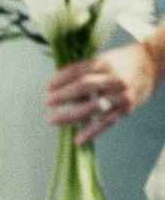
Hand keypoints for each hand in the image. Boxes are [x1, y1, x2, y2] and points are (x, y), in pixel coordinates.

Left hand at [45, 42, 160, 143]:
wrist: (152, 65)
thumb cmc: (121, 61)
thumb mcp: (103, 59)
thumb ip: (84, 71)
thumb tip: (60, 85)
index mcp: (103, 63)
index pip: (77, 71)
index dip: (60, 79)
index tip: (48, 87)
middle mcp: (113, 79)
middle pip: (83, 87)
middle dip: (62, 96)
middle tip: (46, 102)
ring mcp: (121, 95)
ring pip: (93, 107)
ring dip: (71, 115)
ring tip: (53, 120)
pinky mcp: (127, 109)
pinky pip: (107, 122)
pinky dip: (92, 132)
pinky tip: (78, 140)